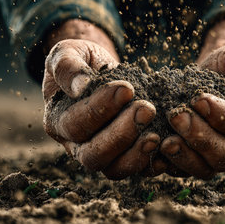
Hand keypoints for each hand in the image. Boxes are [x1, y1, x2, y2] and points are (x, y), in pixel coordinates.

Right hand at [42, 20, 159, 179]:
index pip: (76, 124)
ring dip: (136, 153)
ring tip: (156, 135)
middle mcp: (76, 145)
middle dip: (121, 134)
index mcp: (57, 121)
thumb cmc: (80, 61)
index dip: (100, 109)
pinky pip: (136, 170)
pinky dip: (152, 163)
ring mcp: (101, 155)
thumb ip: (67, 67)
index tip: (126, 89)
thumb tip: (80, 86)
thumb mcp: (66, 53)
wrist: (98, 69)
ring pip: (114, 169)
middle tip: (146, 110)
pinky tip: (167, 146)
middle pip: (94, 154)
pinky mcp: (123, 157)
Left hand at [160, 17, 224, 178]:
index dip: (223, 116)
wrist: (211, 74)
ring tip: (164, 140)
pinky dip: (167, 163)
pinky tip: (154, 148)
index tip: (199, 99)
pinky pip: (183, 171)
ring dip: (183, 156)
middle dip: (199, 138)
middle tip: (176, 116)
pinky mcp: (195, 160)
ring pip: (205, 169)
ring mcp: (218, 156)